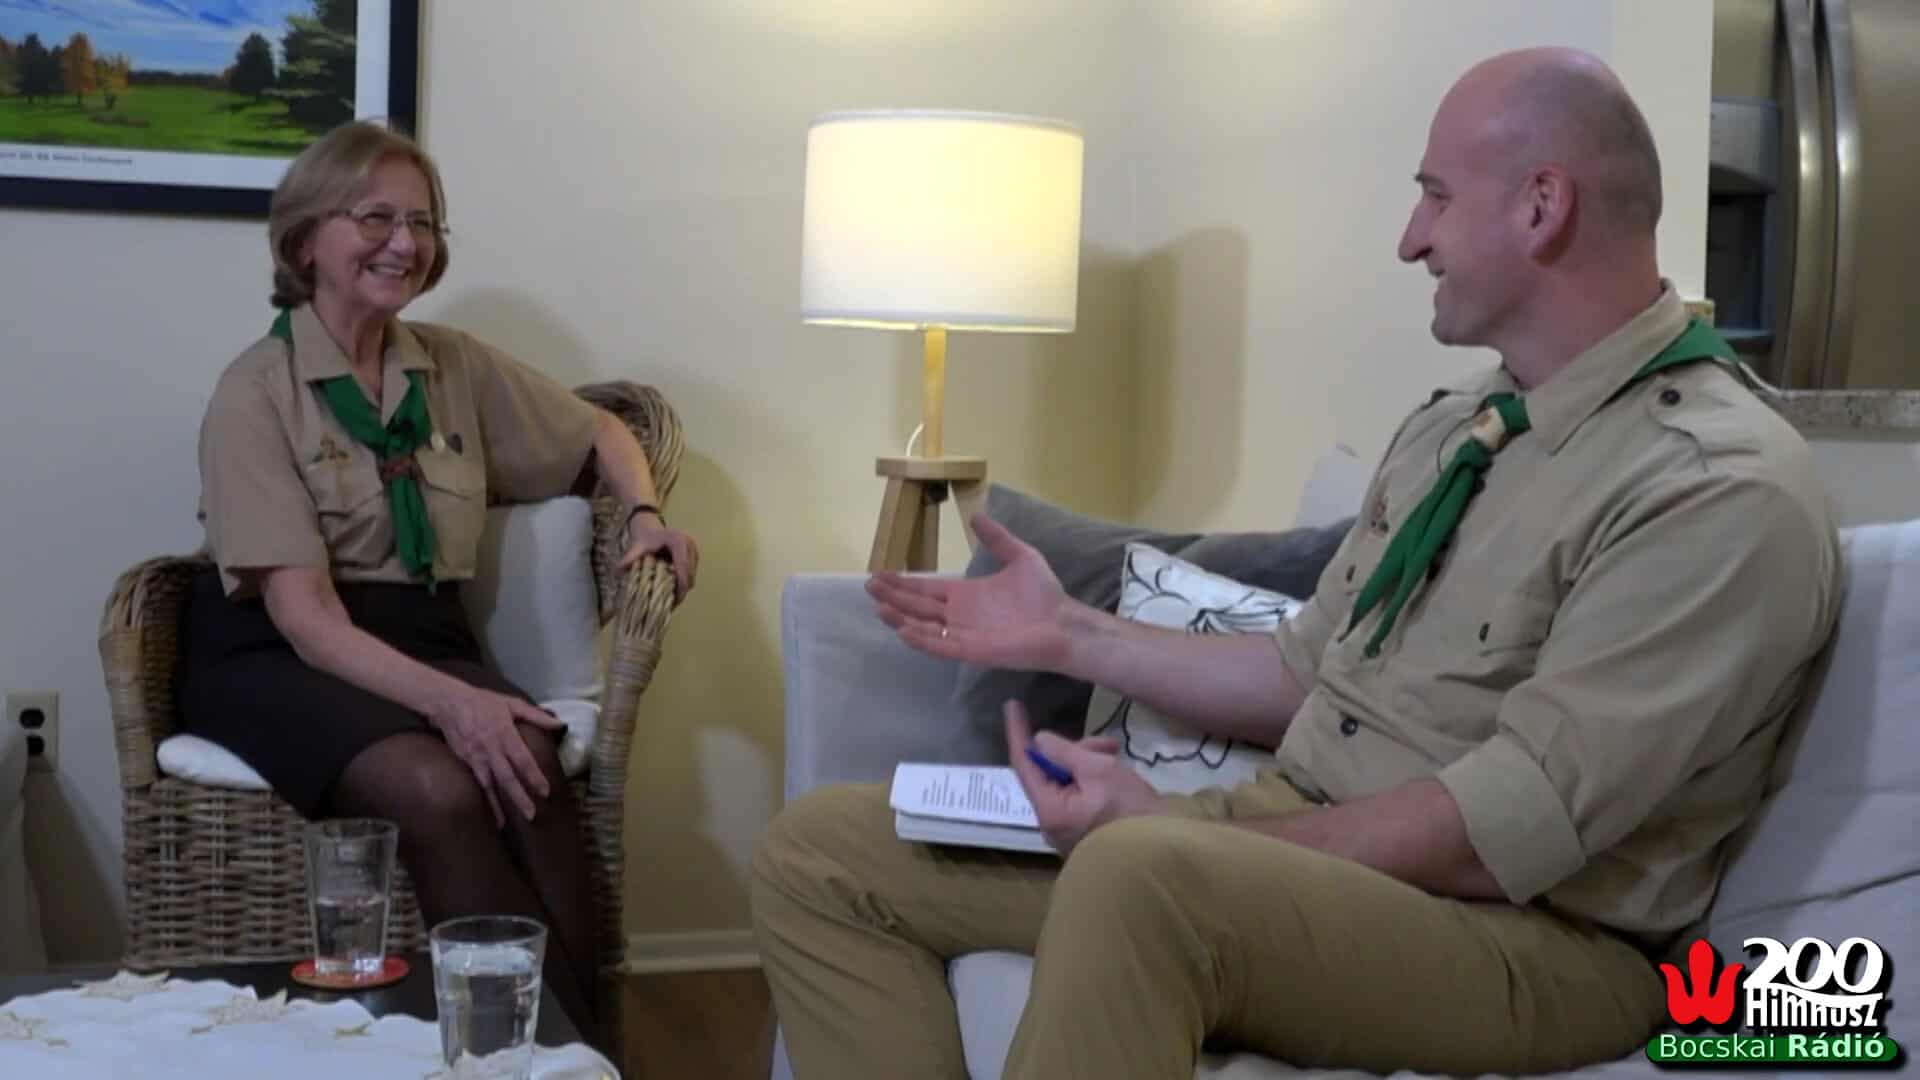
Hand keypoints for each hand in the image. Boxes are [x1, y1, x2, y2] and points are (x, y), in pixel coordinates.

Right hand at [423, 686, 565, 825]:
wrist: (449, 703)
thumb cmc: (484, 702)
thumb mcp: (512, 703)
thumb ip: (537, 715)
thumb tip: (560, 723)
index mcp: (505, 735)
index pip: (522, 760)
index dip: (534, 776)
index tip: (545, 792)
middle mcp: (491, 749)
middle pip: (506, 778)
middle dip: (519, 798)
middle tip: (531, 815)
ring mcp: (476, 758)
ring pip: (489, 786)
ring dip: (498, 806)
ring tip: (506, 825)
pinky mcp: (464, 763)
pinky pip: (476, 784)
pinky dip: (483, 801)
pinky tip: (488, 815)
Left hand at [620, 511, 697, 602]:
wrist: (650, 528)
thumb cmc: (644, 538)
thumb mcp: (636, 547)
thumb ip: (629, 558)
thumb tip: (618, 572)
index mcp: (677, 539)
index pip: (683, 565)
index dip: (680, 583)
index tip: (676, 599)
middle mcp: (689, 543)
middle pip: (690, 573)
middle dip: (682, 590)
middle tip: (671, 604)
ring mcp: (693, 549)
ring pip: (692, 575)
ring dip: (683, 587)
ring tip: (670, 599)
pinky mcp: (694, 555)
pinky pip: (691, 573)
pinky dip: (683, 583)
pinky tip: (672, 589)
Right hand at [867, 513, 1070, 670]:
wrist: (1064, 622)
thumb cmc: (1043, 595)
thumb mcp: (1019, 556)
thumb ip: (997, 538)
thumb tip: (977, 515)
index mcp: (965, 594)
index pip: (925, 589)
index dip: (902, 582)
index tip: (878, 573)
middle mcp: (959, 615)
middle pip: (917, 606)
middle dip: (893, 597)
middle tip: (869, 587)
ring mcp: (963, 634)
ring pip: (923, 626)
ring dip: (900, 618)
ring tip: (879, 607)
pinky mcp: (972, 650)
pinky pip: (941, 645)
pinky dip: (922, 639)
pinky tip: (904, 629)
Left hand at [1003, 700, 1164, 854]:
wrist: (1163, 849)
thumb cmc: (1130, 808)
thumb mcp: (1098, 770)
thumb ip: (1065, 752)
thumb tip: (1039, 740)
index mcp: (1049, 810)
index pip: (1024, 764)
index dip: (1018, 732)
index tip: (1012, 705)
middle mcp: (1051, 824)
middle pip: (1049, 773)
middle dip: (1074, 751)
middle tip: (1105, 744)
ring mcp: (1067, 831)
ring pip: (1067, 783)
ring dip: (1088, 763)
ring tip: (1117, 755)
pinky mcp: (1085, 833)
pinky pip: (1078, 797)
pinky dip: (1093, 780)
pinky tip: (1116, 773)